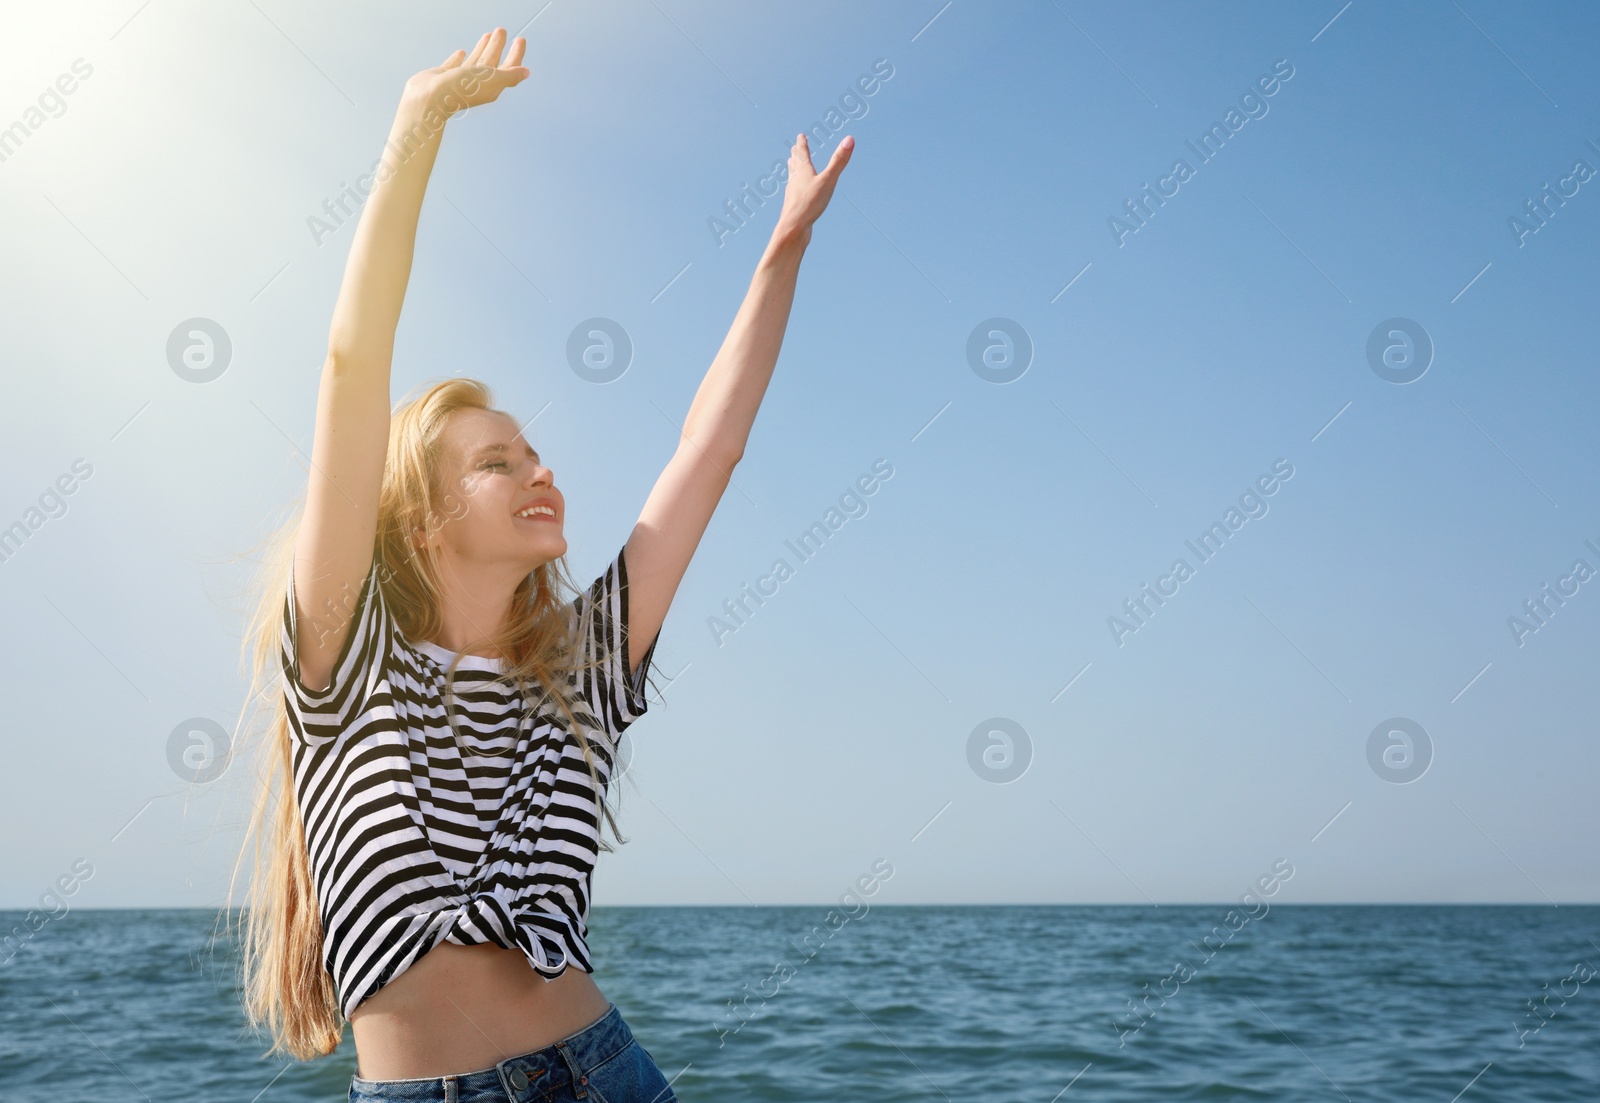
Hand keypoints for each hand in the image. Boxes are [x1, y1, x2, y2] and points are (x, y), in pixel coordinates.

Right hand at [404, 27, 528, 117]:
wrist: (431, 98)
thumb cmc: (461, 90)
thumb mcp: (492, 79)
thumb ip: (510, 75)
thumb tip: (526, 73)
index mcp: (492, 85)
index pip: (509, 67)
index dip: (516, 54)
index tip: (520, 40)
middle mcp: (477, 83)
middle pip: (492, 61)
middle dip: (498, 46)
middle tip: (502, 31)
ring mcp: (460, 80)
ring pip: (475, 61)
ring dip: (483, 48)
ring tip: (488, 35)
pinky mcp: (444, 77)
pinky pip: (454, 65)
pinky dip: (459, 58)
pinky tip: (462, 52)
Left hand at [774, 132, 853, 242]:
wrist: (793, 228)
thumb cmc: (810, 203)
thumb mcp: (828, 180)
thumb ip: (839, 161)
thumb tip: (850, 139)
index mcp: (803, 171)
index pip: (802, 153)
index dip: (802, 144)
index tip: (800, 136)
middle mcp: (795, 180)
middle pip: (795, 165)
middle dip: (796, 155)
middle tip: (793, 149)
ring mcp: (793, 194)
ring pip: (792, 178)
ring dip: (792, 170)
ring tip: (791, 166)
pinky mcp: (794, 207)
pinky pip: (794, 194)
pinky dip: (795, 187)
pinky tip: (796, 194)